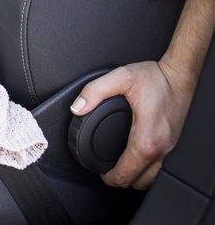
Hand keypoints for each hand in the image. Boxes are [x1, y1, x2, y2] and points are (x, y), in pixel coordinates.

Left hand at [70, 60, 196, 189]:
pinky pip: (160, 167)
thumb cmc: (156, 77)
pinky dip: (147, 168)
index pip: (125, 174)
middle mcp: (161, 148)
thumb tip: (77, 107)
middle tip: (106, 170)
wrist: (179, 75)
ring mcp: (170, 148)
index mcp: (146, 138)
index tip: (99, 172)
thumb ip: (95, 91)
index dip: (108, 177)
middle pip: (138, 182)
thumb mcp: (120, 77)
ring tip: (120, 166)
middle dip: (120, 179)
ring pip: (152, 179)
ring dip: (135, 176)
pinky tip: (136, 158)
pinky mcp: (173, 144)